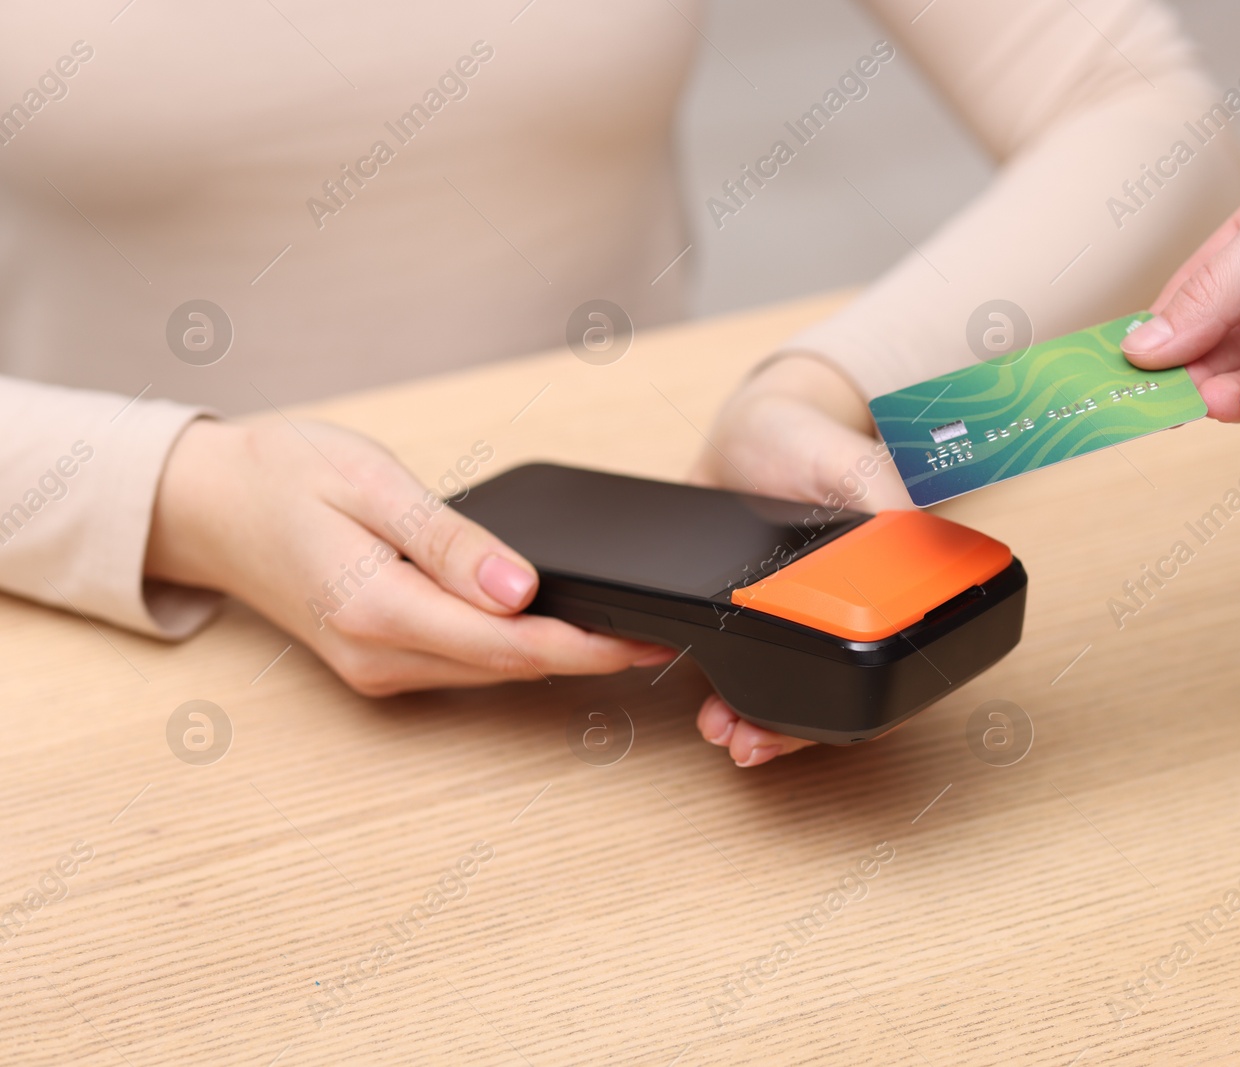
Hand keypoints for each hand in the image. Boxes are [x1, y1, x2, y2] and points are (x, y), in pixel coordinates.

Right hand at [146, 419, 670, 695]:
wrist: (208, 503)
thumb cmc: (283, 476)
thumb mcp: (372, 484)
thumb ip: (451, 543)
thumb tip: (523, 589)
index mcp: (379, 609)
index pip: (510, 643)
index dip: (588, 645)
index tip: (646, 635)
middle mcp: (379, 655)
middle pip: (510, 666)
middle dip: (588, 654)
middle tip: (659, 630)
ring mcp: (376, 667)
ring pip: (491, 672)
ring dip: (557, 656)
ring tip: (625, 629)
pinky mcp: (378, 662)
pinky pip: (465, 665)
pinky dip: (516, 651)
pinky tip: (555, 627)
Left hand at [691, 352, 908, 765]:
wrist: (747, 432)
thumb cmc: (807, 438)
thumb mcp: (851, 459)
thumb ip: (883, 494)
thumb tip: (910, 540)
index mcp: (885, 588)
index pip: (886, 666)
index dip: (862, 708)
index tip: (826, 722)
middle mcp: (841, 615)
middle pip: (833, 699)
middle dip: (790, 731)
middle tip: (750, 742)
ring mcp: (790, 622)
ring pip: (781, 694)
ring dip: (750, 720)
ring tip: (719, 728)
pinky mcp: (742, 617)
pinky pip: (731, 667)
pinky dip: (713, 686)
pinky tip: (690, 688)